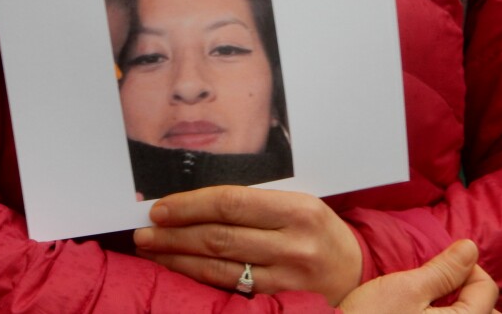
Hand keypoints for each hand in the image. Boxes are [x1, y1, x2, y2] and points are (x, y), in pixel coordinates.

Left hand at [132, 185, 362, 303]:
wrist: (356, 271)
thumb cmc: (320, 232)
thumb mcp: (299, 206)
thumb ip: (255, 204)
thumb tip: (196, 202)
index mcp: (298, 209)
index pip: (231, 202)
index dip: (190, 205)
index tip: (161, 207)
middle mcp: (293, 243)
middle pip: (219, 236)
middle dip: (175, 233)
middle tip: (145, 231)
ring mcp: (286, 277)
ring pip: (218, 267)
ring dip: (178, 258)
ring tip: (152, 249)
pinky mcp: (279, 300)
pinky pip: (229, 288)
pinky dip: (199, 278)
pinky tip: (178, 270)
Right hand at [340, 240, 499, 313]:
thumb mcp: (408, 287)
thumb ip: (445, 270)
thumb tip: (470, 249)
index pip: (486, 288)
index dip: (466, 266)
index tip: (441, 261)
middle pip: (486, 312)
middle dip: (470, 290)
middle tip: (440, 279)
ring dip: (460, 307)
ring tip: (435, 299)